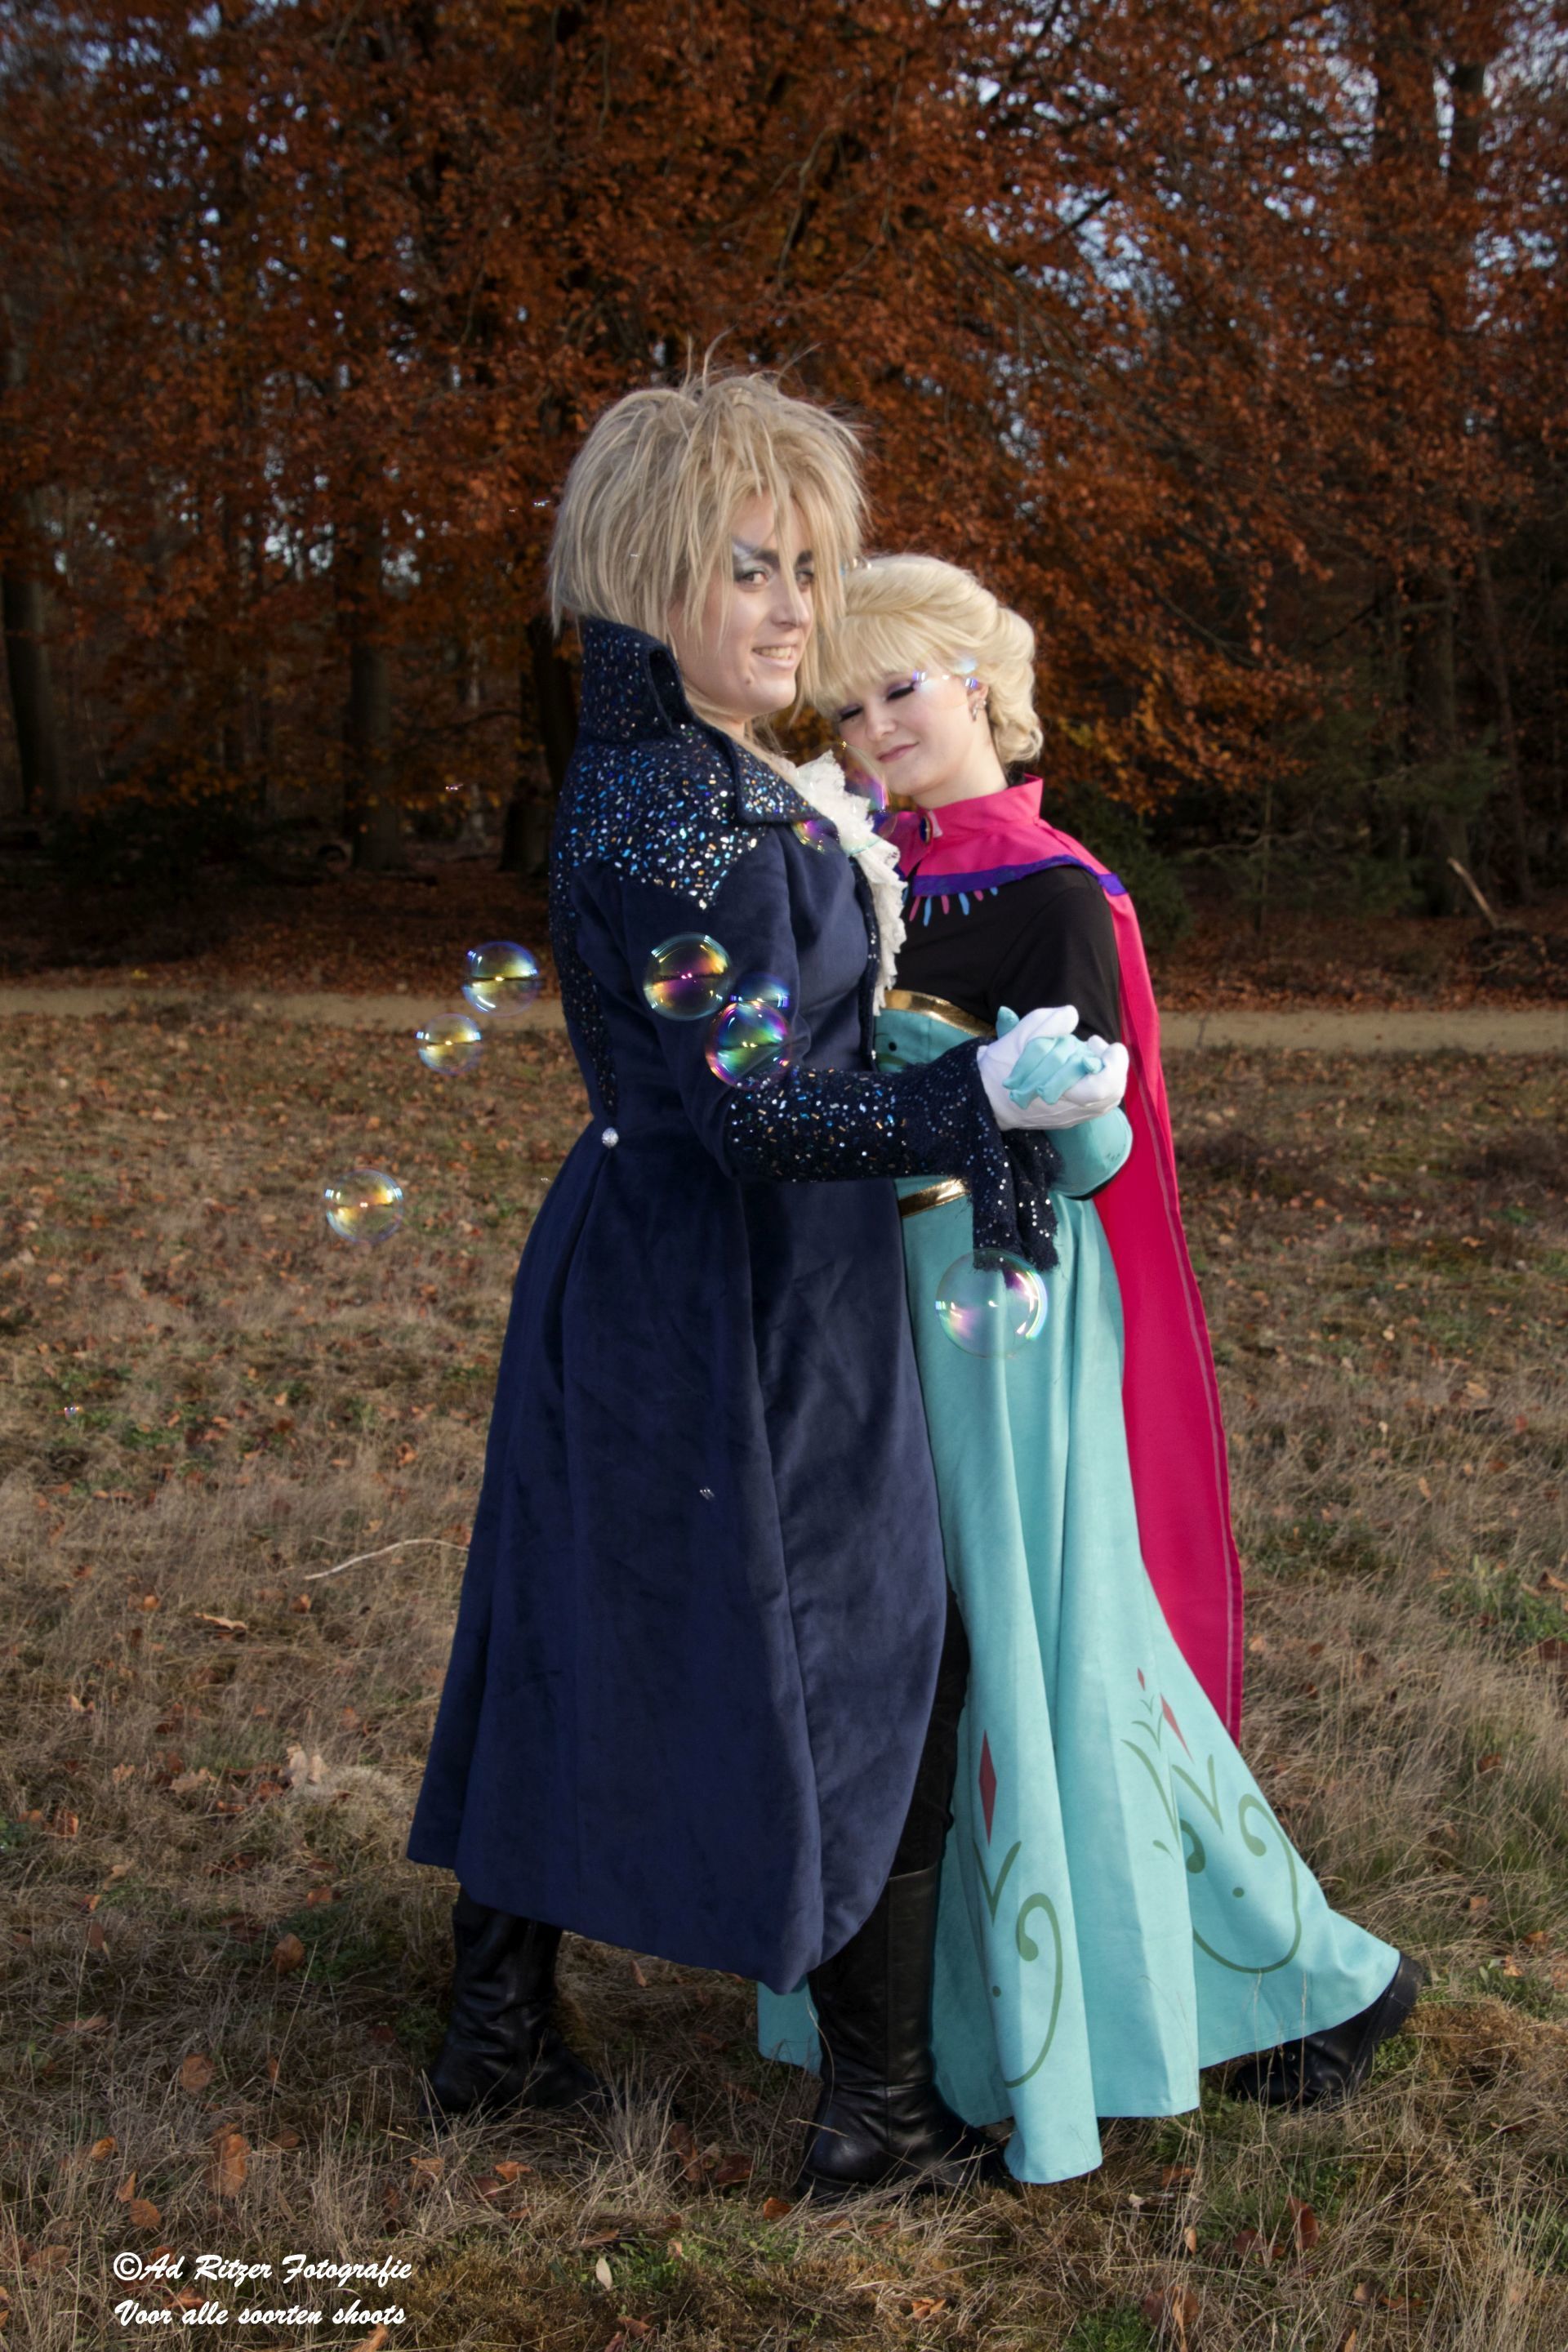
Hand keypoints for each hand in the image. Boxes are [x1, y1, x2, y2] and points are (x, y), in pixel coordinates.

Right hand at [977, 1007, 1127, 1131]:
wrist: (989, 1096)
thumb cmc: (1003, 1065)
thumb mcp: (1020, 1036)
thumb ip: (1048, 1022)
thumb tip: (1072, 1014)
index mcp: (1061, 1094)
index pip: (1102, 1087)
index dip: (1111, 1063)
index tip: (1094, 1040)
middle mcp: (1072, 1110)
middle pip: (1112, 1093)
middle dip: (1113, 1064)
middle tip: (1094, 1044)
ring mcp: (1074, 1116)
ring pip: (1109, 1099)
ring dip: (1108, 1072)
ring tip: (1090, 1053)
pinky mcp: (1073, 1117)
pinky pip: (1099, 1103)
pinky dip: (1100, 1082)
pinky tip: (1085, 1066)